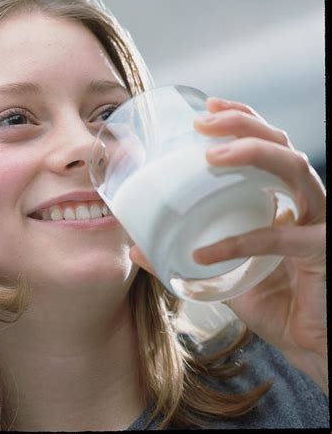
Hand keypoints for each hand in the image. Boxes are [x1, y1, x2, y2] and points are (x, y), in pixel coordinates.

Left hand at [129, 96, 326, 393]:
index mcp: (282, 200)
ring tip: (211, 155)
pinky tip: (203, 254)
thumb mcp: (220, 274)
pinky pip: (277, 239)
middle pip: (281, 144)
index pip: (267, 145)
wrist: (309, 344)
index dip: (243, 120)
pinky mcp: (322, 253)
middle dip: (243, 124)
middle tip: (202, 121)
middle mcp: (304, 203)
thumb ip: (184, 257)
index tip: (207, 107)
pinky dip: (238, 243)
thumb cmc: (272, 302)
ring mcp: (319, 223)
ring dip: (252, 153)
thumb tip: (136, 248)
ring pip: (295, 169)